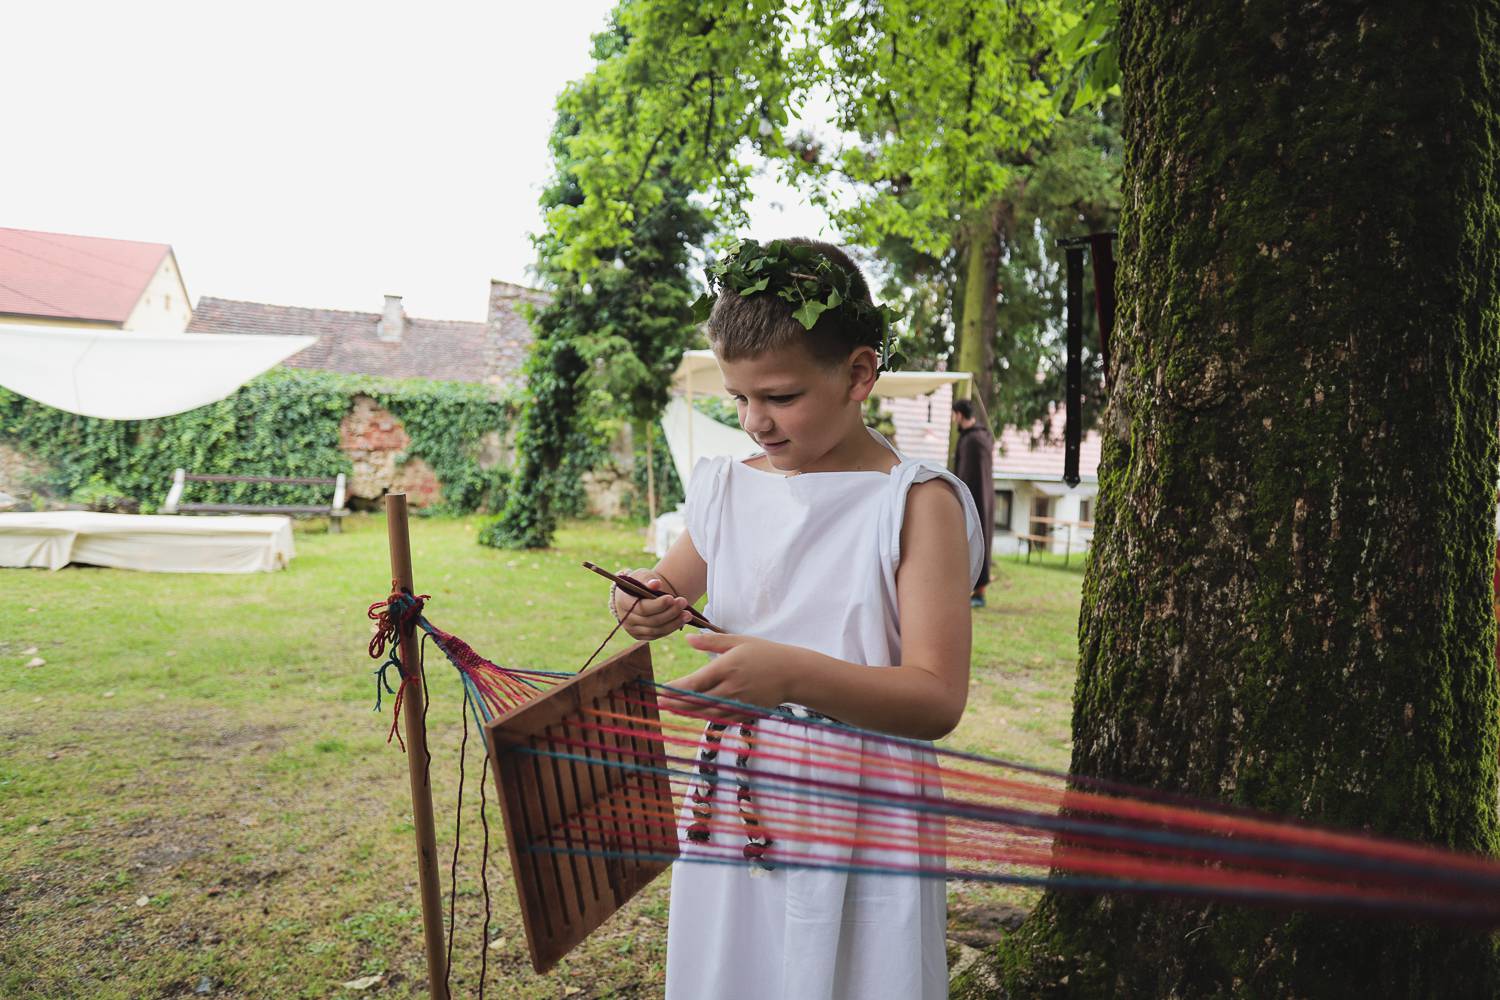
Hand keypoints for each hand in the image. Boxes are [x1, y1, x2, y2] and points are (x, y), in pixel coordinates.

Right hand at [614, 569, 693, 639]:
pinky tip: (682, 620)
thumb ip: (648, 580)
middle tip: (684, 602)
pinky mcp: (641, 636)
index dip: (657, 605)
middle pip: (651, 620)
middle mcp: (626, 619)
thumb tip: (656, 584)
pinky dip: (671, 628)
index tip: (671, 598)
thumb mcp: (642, 576)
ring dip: (674, 622)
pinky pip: (658, 634)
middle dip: (670, 612)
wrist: (637, 594)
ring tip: (688, 614)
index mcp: (623, 602)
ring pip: (656, 630)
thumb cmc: (640, 582)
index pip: (641, 608)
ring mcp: (633, 629)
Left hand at [657, 632, 794, 720]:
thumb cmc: (765, 653)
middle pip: (697, 700)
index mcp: (727, 667)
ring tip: (672, 709)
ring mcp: (739, 702)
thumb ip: (712, 642)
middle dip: (676, 703)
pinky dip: (706, 717)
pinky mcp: (746, 711)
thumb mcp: (738, 641)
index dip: (676, 689)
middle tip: (659, 703)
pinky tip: (695, 714)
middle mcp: (731, 687)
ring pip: (707, 712)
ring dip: (688, 712)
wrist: (793, 673)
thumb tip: (688, 639)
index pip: (695, 683)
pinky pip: (722, 717)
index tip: (662, 689)